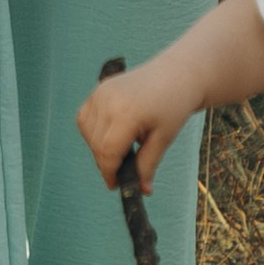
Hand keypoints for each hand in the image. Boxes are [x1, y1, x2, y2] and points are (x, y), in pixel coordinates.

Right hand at [78, 46, 199, 193]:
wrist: (177, 74)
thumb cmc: (174, 105)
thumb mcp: (164, 138)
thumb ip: (147, 165)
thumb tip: (141, 190)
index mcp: (127, 113)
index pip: (107, 152)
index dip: (109, 173)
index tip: (115, 185)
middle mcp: (109, 100)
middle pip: (96, 144)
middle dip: (106, 163)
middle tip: (122, 171)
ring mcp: (102, 91)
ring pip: (88, 132)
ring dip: (98, 147)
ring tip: (121, 148)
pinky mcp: (100, 88)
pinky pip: (86, 117)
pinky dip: (93, 130)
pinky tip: (111, 134)